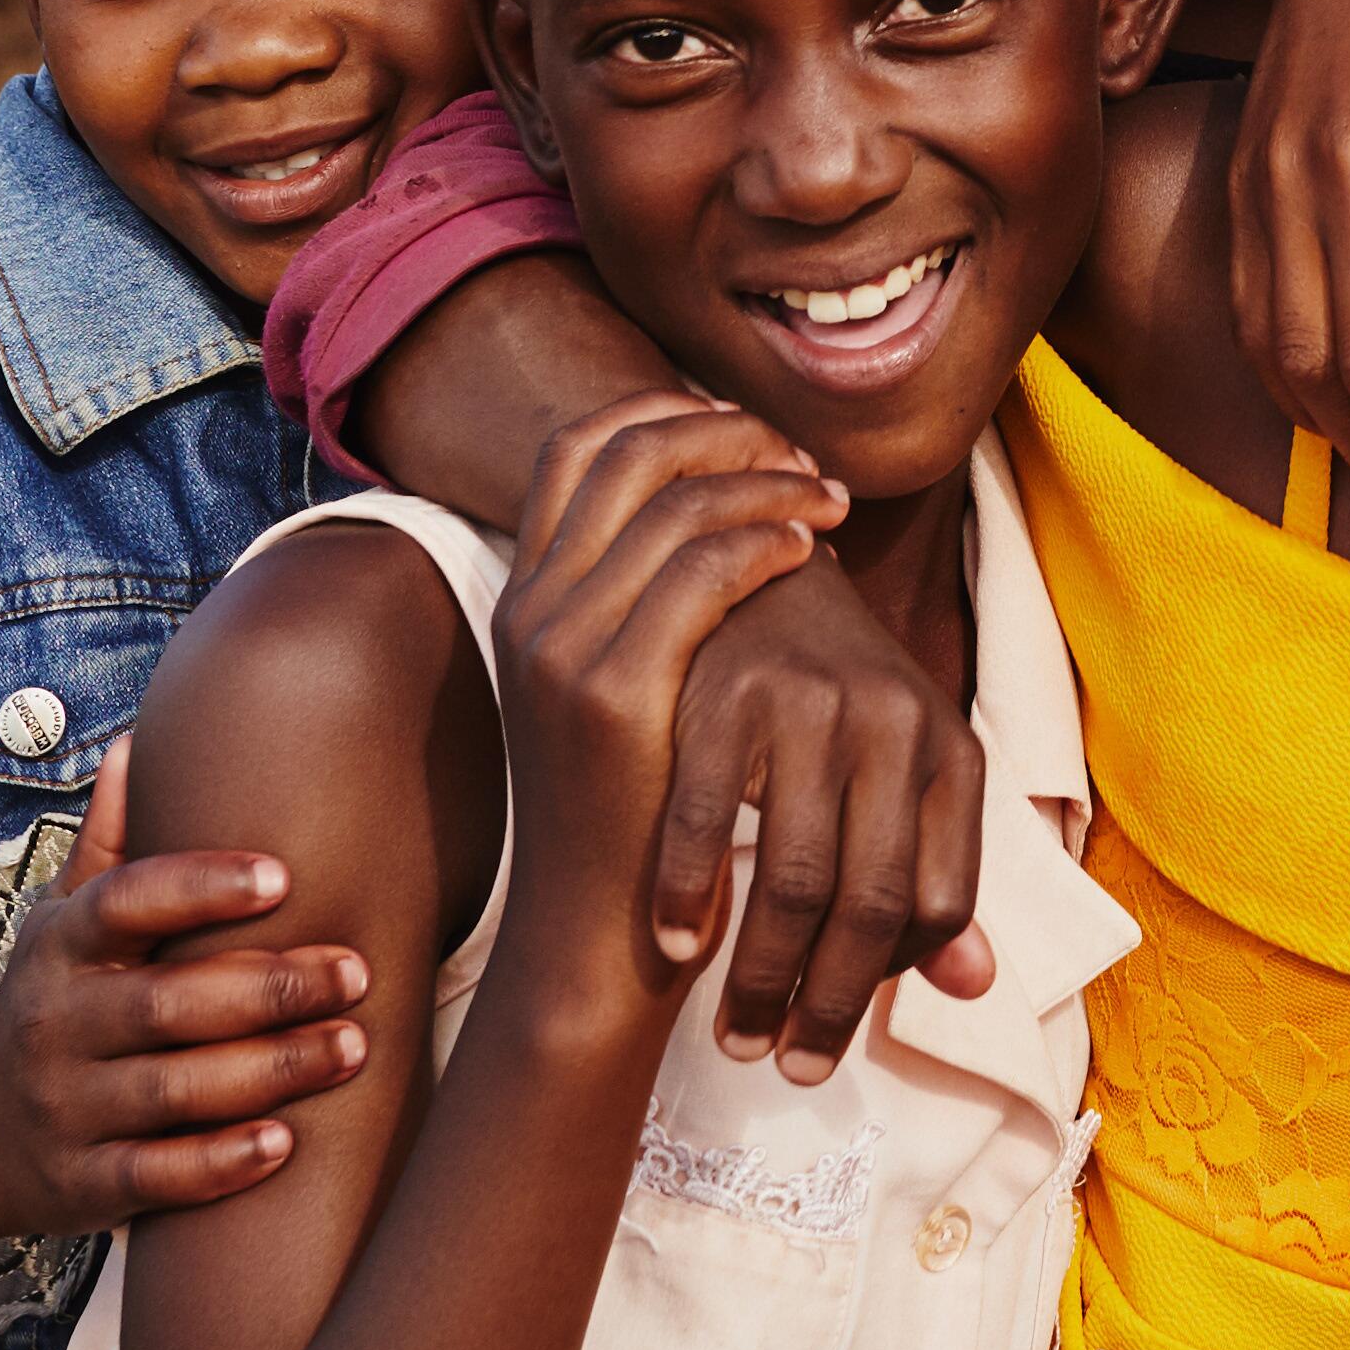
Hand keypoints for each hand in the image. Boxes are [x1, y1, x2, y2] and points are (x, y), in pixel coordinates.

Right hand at [0, 741, 376, 1239]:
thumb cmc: (49, 1004)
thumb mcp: (59, 924)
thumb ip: (108, 846)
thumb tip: (138, 743)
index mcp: (63, 948)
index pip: (125, 903)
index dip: (200, 887)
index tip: (283, 875)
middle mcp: (58, 1026)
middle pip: (165, 1003)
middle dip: (268, 988)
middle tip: (357, 972)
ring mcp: (68, 1109)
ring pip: (171, 1091)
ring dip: (268, 1071)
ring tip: (352, 1046)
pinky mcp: (80, 1185)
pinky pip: (154, 1177)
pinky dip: (219, 1165)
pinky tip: (287, 1145)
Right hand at [491, 397, 856, 1055]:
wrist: (592, 936)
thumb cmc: (633, 818)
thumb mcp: (618, 693)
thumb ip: (643, 607)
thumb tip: (721, 518)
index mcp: (523, 597)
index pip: (578, 446)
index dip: (666, 413)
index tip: (746, 430)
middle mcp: (530, 607)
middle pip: (623, 451)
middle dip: (725, 433)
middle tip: (800, 457)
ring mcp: (561, 647)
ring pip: (672, 502)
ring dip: (763, 483)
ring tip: (826, 501)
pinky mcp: (611, 693)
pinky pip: (698, 574)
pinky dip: (760, 543)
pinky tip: (807, 550)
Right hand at [652, 518, 1004, 1082]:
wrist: (772, 577)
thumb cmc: (841, 708)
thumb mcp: (908, 778)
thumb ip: (935, 879)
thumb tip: (974, 986)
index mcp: (952, 751)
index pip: (939, 902)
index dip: (892, 981)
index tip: (841, 1027)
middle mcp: (894, 723)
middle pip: (870, 901)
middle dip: (828, 1006)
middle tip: (788, 1068)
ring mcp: (810, 706)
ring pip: (794, 876)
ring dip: (761, 976)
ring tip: (736, 1038)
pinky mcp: (728, 695)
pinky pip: (705, 821)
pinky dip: (689, 894)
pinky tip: (676, 947)